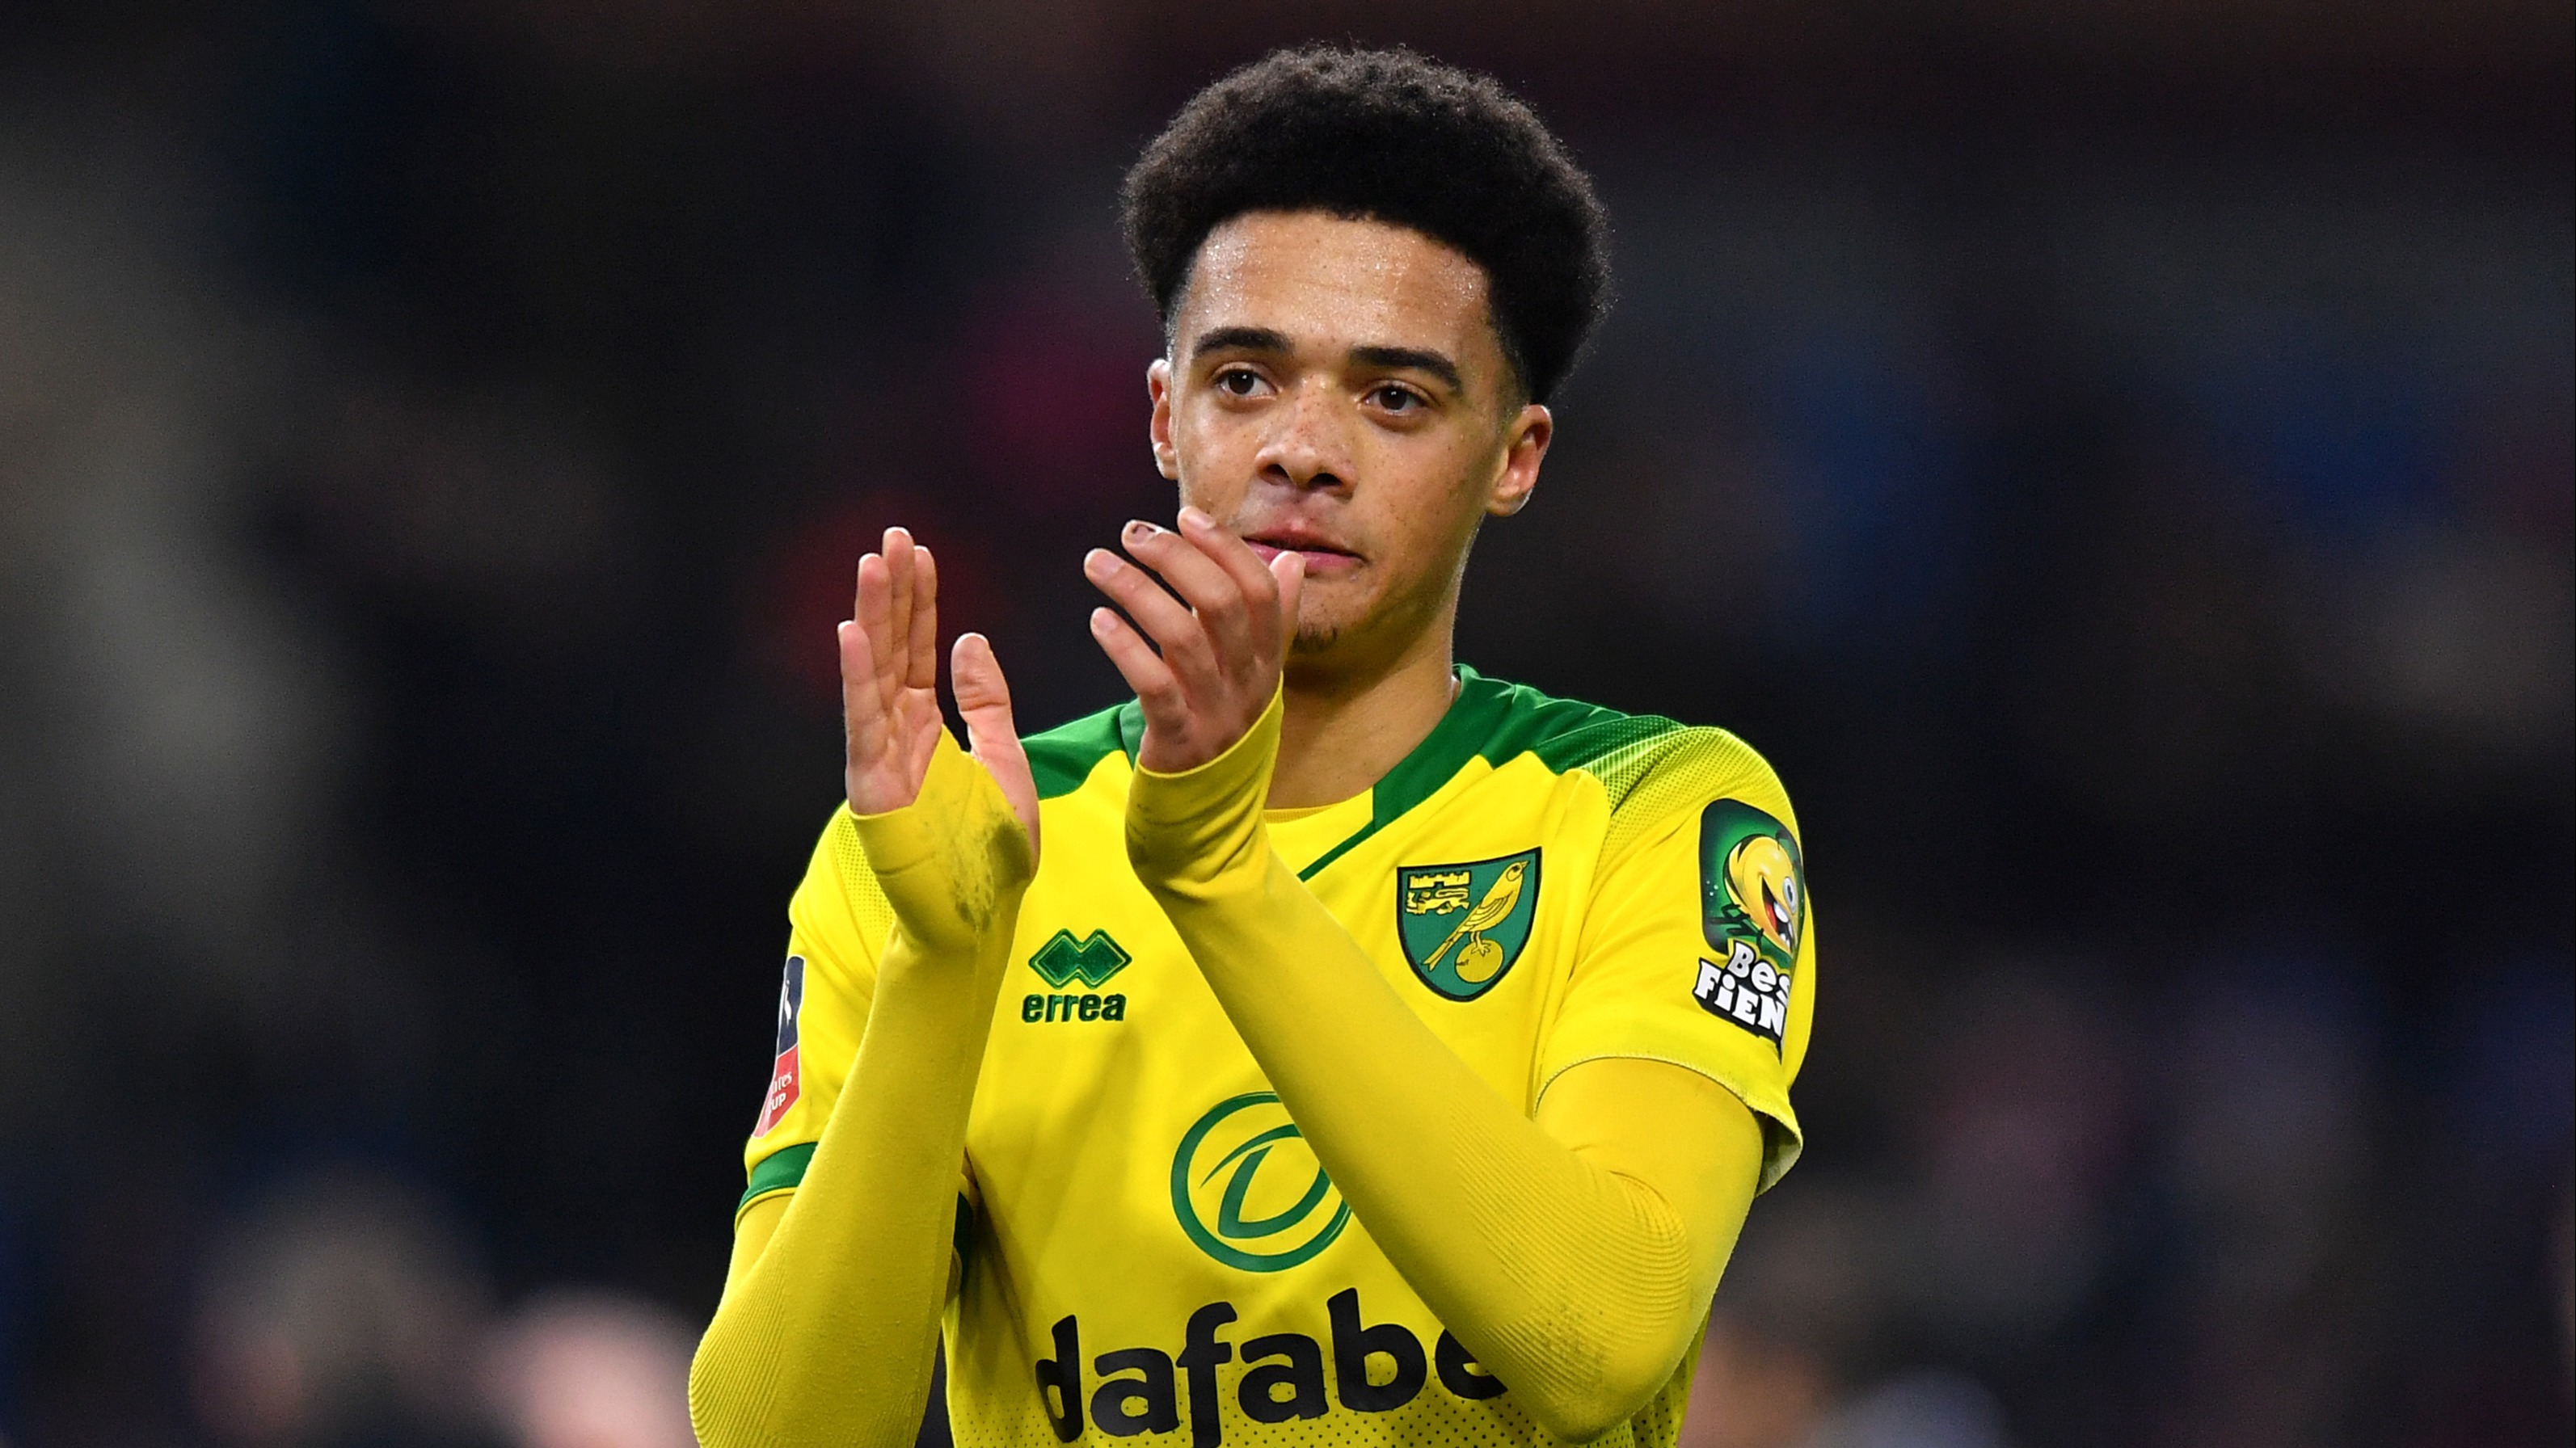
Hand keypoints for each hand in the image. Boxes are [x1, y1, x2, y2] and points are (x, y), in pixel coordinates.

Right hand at [838, 528, 1038, 852]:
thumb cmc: (990, 849)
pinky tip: (850, 634)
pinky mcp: (872, 785)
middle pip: (891, 648)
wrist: (981, 915)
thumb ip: (987, 702)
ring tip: (872, 566)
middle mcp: (897, 732)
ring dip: (870, 618)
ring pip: (872, 673)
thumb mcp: (1004, 758)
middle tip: (892, 538)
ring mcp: (880, 756)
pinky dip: (855, 678)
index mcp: (926, 724)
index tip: (919, 552)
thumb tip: (971, 639)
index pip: (917, 648)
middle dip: (892, 593)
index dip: (920, 600)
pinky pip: (862, 722)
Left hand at [1084, 506, 1303, 774]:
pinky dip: (1124, 646)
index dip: (1224, 547)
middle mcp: (1249, 683)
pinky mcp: (1180, 740)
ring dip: (1135, 590)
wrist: (1209, 808)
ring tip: (1097, 563)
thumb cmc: (1223, 720)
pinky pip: (1154, 685)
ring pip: (1183, 638)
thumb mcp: (1253, 671)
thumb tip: (1290, 560)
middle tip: (1131, 534)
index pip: (1259, 589)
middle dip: (1175, 558)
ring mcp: (1216, 713)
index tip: (1185, 516)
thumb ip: (1271, 618)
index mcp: (1268, 659)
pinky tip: (1098, 620)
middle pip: (1221, 604)